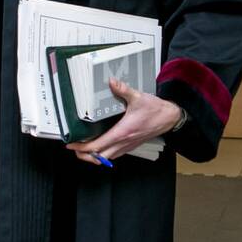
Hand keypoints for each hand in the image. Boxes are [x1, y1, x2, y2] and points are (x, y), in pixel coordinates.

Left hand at [66, 78, 181, 163]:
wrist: (169, 118)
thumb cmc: (155, 110)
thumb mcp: (138, 97)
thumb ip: (123, 90)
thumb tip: (112, 82)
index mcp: (122, 132)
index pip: (97, 146)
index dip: (82, 148)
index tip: (72, 144)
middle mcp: (123, 142)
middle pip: (99, 158)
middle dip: (84, 155)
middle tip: (74, 148)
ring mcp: (127, 146)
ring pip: (106, 159)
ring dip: (94, 156)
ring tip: (84, 149)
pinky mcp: (131, 145)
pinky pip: (114, 155)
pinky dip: (104, 154)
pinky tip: (100, 146)